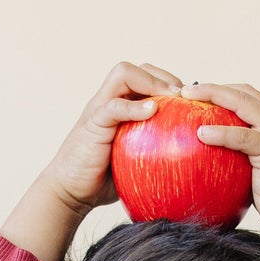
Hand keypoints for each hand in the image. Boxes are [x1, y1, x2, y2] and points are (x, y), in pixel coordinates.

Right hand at [45, 61, 187, 216]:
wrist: (71, 191)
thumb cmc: (103, 180)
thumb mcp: (134, 161)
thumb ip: (153, 150)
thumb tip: (188, 159)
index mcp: (119, 107)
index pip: (144, 76)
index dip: (167, 81)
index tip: (188, 101)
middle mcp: (109, 101)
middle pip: (136, 68)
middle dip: (163, 76)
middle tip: (184, 96)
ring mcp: (99, 109)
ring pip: (123, 73)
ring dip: (151, 82)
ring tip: (171, 98)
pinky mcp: (93, 124)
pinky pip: (114, 106)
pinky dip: (134, 107)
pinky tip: (152, 112)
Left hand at [183, 80, 259, 259]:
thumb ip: (245, 158)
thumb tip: (218, 162)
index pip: (249, 97)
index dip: (224, 91)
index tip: (200, 95)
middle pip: (243, 92)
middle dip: (213, 87)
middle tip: (186, 91)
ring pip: (241, 102)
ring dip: (212, 95)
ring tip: (187, 97)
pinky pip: (241, 136)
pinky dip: (220, 132)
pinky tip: (200, 133)